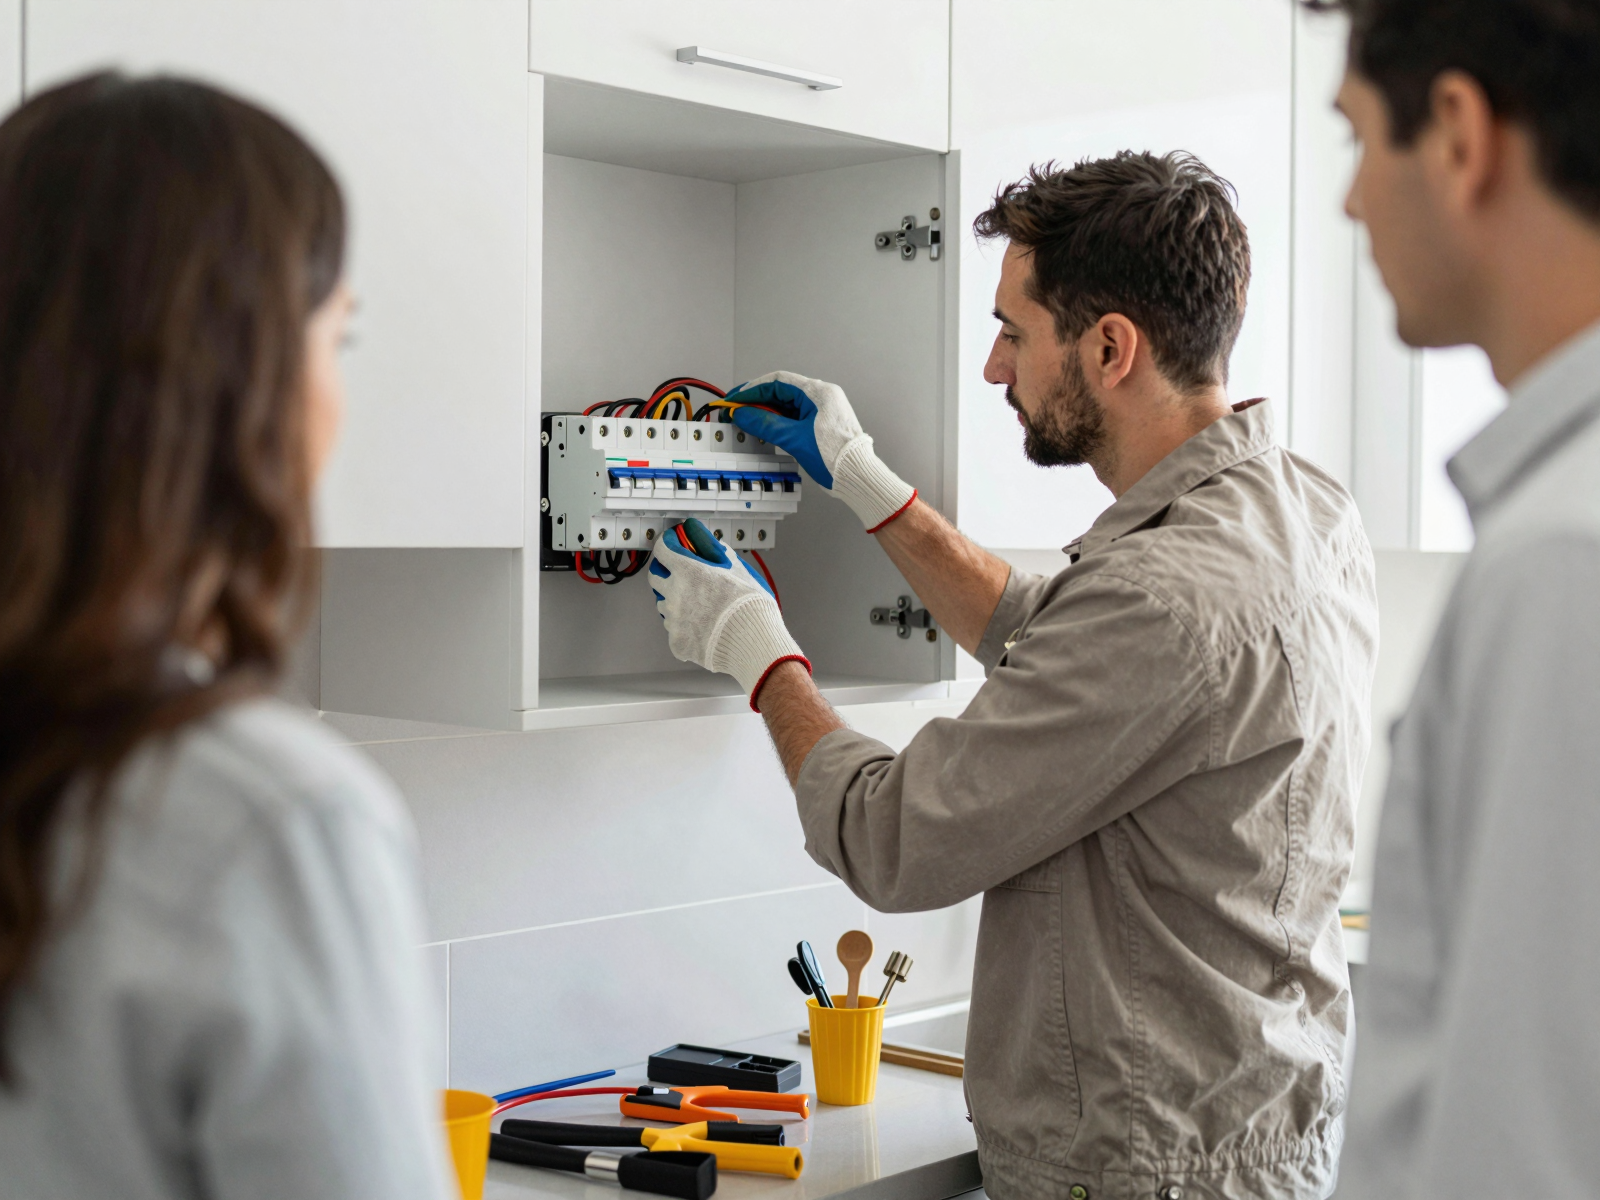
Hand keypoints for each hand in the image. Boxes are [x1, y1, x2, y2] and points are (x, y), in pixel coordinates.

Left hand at [649, 518, 809, 709]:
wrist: (754, 642)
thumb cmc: (750, 606)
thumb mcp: (739, 569)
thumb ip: (719, 553)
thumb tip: (711, 544)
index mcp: (688, 572)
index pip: (663, 549)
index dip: (668, 542)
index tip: (673, 542)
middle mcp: (675, 594)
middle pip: (655, 577)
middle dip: (664, 571)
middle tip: (678, 572)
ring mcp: (673, 620)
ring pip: (664, 605)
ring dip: (674, 600)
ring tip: (697, 605)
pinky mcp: (677, 642)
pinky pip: (674, 630)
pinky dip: (684, 627)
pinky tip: (702, 627)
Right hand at [727, 370, 916, 531]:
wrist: (857, 476)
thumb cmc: (834, 456)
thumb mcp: (793, 438)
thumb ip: (765, 424)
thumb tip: (742, 415)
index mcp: (819, 392)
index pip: (778, 381)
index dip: (752, 389)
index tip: (735, 399)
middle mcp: (822, 396)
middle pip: (781, 392)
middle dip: (757, 401)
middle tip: (736, 410)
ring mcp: (823, 410)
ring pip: (787, 405)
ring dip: (766, 412)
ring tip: (746, 421)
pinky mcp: (822, 424)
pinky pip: (795, 417)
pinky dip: (778, 422)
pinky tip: (764, 429)